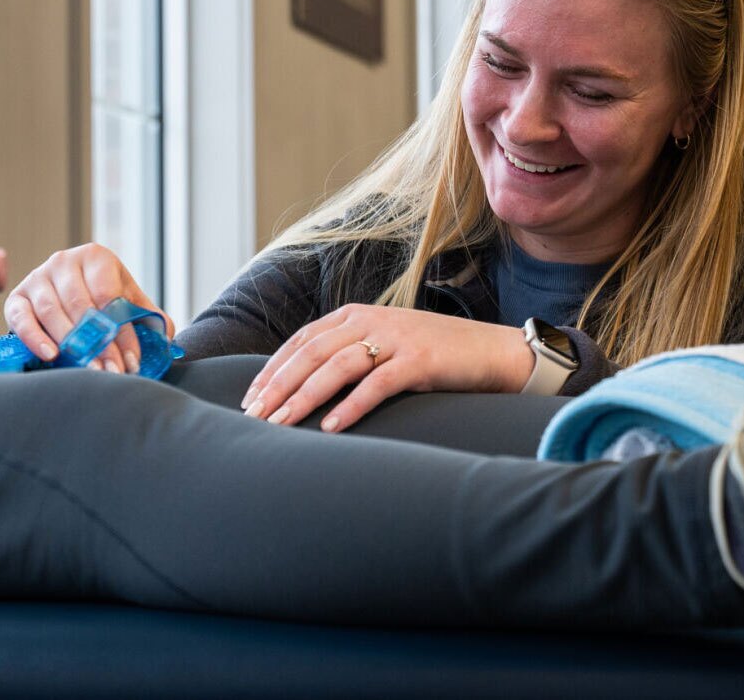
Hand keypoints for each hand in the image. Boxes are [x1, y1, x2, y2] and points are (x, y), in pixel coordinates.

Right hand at [4, 243, 171, 374]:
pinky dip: (35, 338)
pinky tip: (52, 356)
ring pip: (52, 312)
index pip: (108, 294)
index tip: (132, 361)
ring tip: (90, 371)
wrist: (71, 298)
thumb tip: (164, 341)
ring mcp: (37, 278)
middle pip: (81, 304)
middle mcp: (63, 261)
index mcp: (95, 257)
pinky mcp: (17, 298)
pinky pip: (22, 318)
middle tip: (112, 372)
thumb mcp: (129, 302)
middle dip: (99, 343)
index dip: (121, 330)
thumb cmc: (104, 301)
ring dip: (72, 345)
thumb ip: (151, 319)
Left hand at [240, 305, 533, 431]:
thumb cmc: (434, 354)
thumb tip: (305, 383)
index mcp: (356, 314)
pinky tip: (330, 428)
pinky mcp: (420, 361)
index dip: (273, 368)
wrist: (493, 351)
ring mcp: (395, 338)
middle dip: (278, 385)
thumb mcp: (385, 344)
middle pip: (311, 353)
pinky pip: (377, 385)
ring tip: (280, 423)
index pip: (302, 340)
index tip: (250, 397)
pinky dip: (351, 407)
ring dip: (304, 397)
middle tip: (253, 415)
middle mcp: (370, 320)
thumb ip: (350, 353)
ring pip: (336, 367)